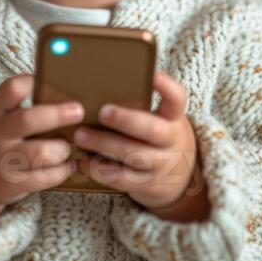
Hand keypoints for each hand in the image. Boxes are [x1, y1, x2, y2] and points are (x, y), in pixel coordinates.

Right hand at [0, 74, 84, 210]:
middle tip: (78, 111)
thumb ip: (18, 106)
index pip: (11, 90)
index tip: (50, 83)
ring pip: (42, 153)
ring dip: (62, 149)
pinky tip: (68, 165)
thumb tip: (61, 91)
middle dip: (57, 115)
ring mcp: (3, 161)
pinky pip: (45, 177)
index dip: (32, 82)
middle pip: (28, 120)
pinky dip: (63, 170)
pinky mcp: (12, 184)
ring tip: (67, 147)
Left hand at [73, 71, 201, 210]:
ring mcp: (161, 165)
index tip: (153, 75)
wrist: (181, 177)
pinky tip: (83, 160)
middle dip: (126, 120)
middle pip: (151, 129)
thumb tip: (98, 86)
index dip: (167, 87)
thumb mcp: (162, 120)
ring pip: (133, 155)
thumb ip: (141, 108)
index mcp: (173, 118)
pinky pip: (122, 178)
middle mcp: (171, 141)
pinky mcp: (147, 185)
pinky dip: (100, 169)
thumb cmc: (158, 138)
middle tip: (102, 111)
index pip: (177, 100)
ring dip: (104, 145)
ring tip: (80, 136)